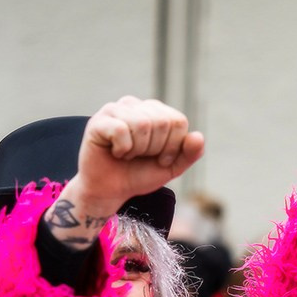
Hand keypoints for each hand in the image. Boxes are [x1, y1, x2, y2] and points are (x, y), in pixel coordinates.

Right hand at [68, 96, 204, 214]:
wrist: (110, 192)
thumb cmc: (138, 175)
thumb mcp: (170, 167)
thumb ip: (188, 154)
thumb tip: (198, 137)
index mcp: (154, 111)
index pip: (178, 121)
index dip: (172, 147)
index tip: (159, 158)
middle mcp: (135, 105)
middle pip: (162, 122)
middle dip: (155, 149)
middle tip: (140, 157)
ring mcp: (115, 110)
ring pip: (142, 124)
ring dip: (138, 149)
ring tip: (127, 154)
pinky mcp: (98, 121)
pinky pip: (121, 130)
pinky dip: (122, 149)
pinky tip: (115, 152)